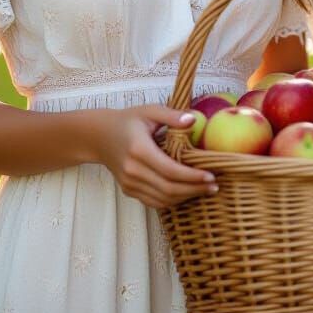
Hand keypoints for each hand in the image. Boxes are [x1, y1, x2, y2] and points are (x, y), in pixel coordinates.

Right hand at [93, 104, 218, 209]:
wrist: (98, 136)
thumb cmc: (127, 121)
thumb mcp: (149, 111)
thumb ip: (171, 115)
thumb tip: (193, 119)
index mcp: (139, 149)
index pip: (170, 170)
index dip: (192, 176)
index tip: (211, 176)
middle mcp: (132, 170)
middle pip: (168, 188)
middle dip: (194, 189)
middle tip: (214, 186)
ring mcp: (129, 183)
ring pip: (162, 199)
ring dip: (186, 197)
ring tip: (205, 190)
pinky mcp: (128, 190)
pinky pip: (154, 201)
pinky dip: (172, 200)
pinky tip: (187, 193)